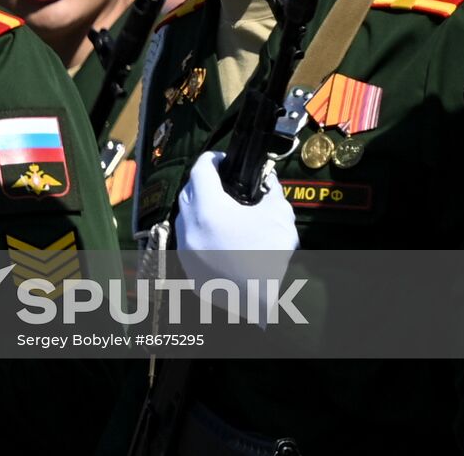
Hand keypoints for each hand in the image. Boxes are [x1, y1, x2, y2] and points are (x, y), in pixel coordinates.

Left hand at [175, 151, 297, 324]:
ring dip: (200, 208)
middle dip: (204, 182)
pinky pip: (187, 239)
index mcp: (208, 209)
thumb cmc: (268, 258)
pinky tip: (219, 235)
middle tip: (225, 182)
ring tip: (223, 210)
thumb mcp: (279, 218)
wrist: (258, 303)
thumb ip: (272, 192)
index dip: (212, 159)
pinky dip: (199, 231)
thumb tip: (268, 180)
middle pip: (189, 191)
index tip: (224, 159)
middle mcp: (188, 226)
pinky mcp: (186, 266)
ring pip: (185, 216)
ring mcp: (184, 248)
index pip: (200, 170)